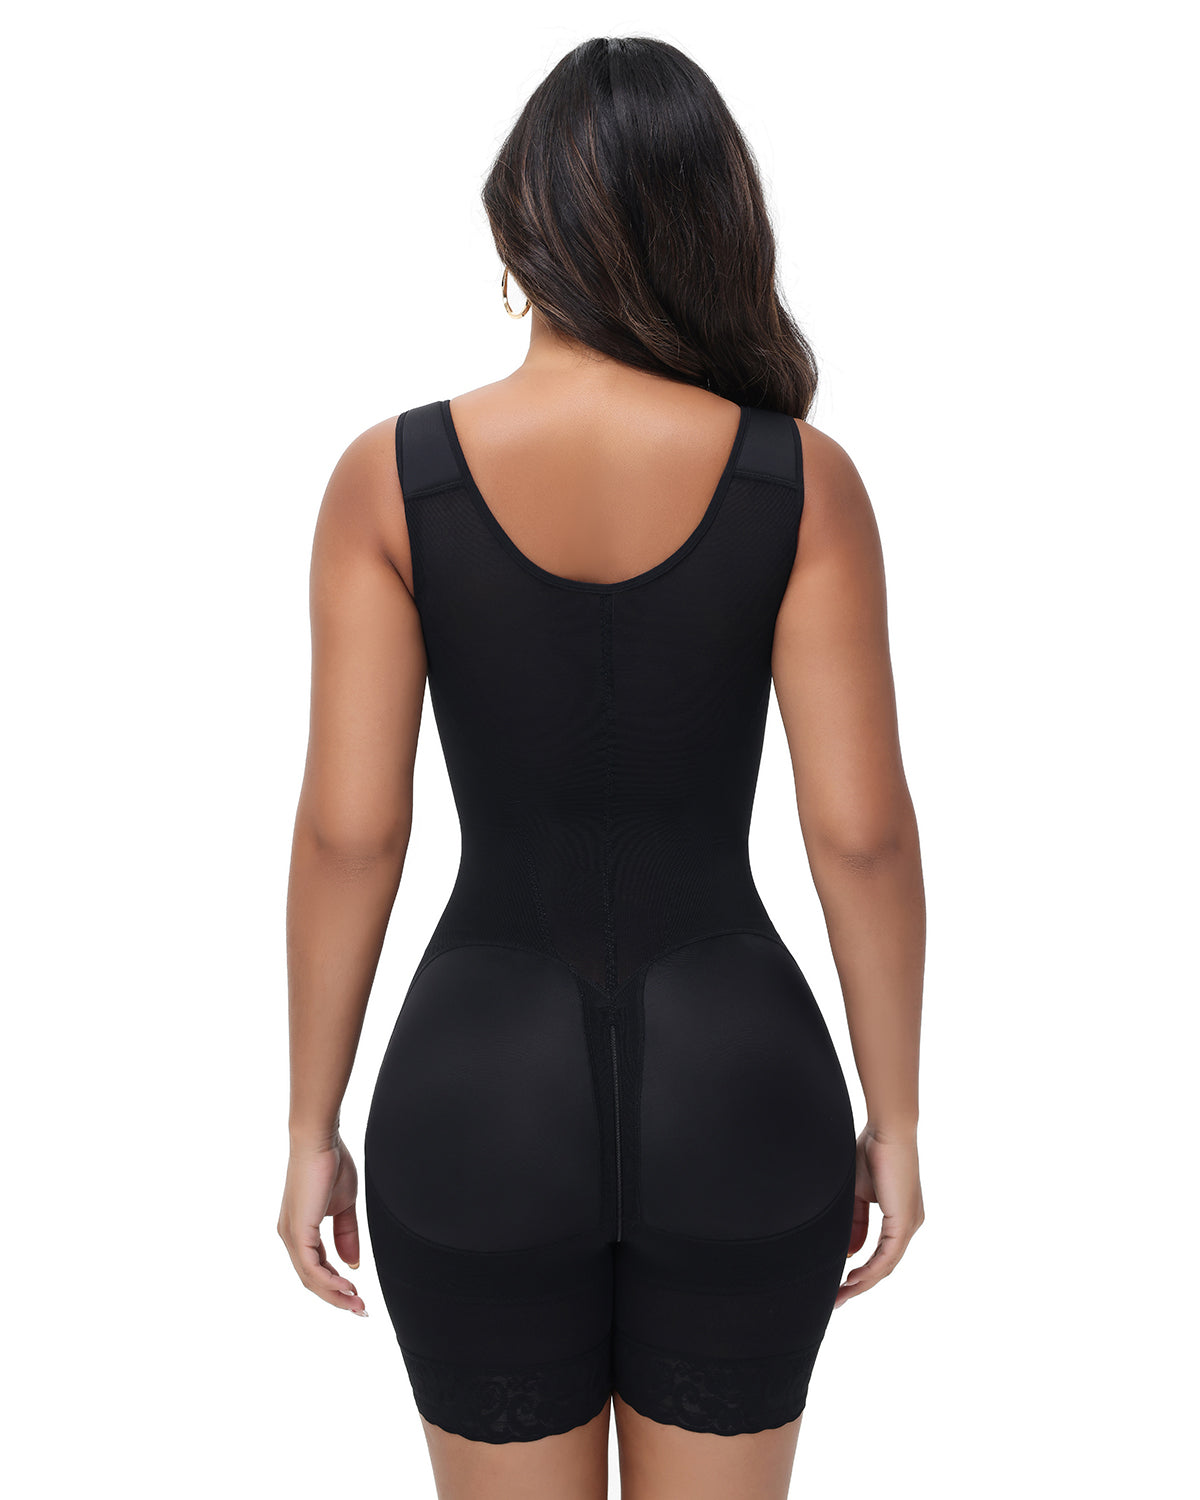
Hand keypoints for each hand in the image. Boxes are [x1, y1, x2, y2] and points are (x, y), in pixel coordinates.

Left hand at [277, 1132, 367, 1315]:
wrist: (320, 1140)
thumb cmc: (331, 1164)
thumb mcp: (344, 1205)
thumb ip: (347, 1234)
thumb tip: (352, 1263)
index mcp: (299, 1230)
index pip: (316, 1267)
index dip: (336, 1285)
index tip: (358, 1295)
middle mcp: (290, 1236)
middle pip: (311, 1279)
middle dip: (337, 1297)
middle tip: (360, 1309)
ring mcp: (291, 1235)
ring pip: (311, 1278)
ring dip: (335, 1294)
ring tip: (358, 1303)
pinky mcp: (297, 1231)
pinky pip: (312, 1267)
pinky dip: (330, 1281)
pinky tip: (347, 1287)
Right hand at [835, 1123, 923, 1308]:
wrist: (887, 1130)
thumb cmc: (872, 1151)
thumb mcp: (858, 1193)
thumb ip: (856, 1222)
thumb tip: (850, 1250)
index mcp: (900, 1216)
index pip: (881, 1252)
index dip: (861, 1269)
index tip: (840, 1282)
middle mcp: (909, 1224)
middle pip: (884, 1265)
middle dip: (860, 1284)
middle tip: (838, 1298)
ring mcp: (909, 1225)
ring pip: (886, 1265)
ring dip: (863, 1283)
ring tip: (841, 1295)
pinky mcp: (904, 1223)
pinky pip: (887, 1257)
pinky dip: (869, 1271)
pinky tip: (853, 1280)